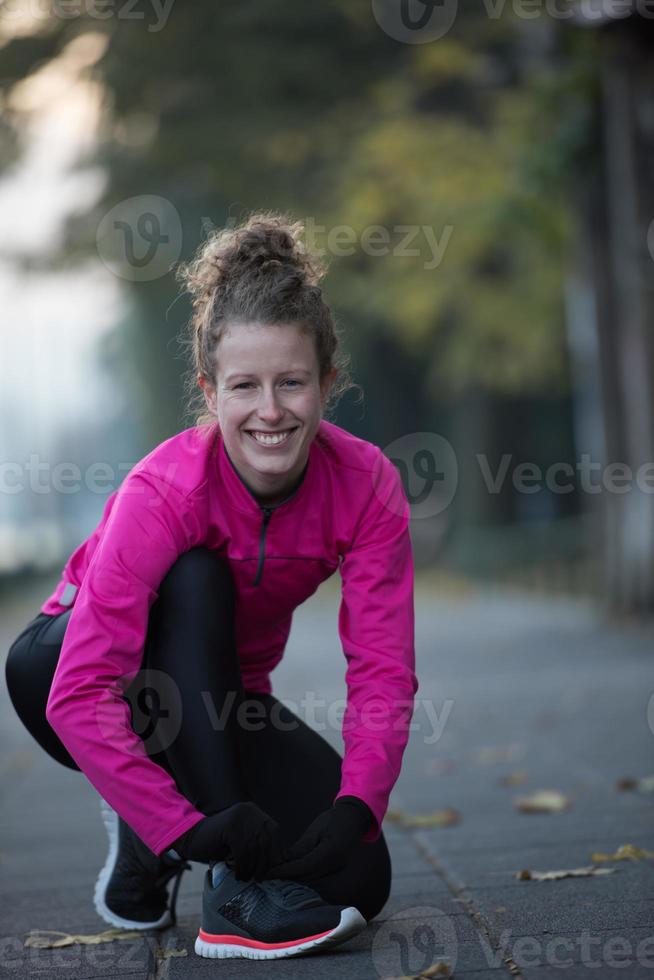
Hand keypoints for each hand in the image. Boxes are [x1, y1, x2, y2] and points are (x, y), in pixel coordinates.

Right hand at [171, 801, 288, 879]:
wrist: (192, 839)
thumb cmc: (218, 845)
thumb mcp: (242, 843)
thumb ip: (257, 845)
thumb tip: (280, 862)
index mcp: (254, 813)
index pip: (274, 832)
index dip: (275, 852)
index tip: (272, 870)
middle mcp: (250, 811)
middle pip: (266, 840)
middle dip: (264, 862)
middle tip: (259, 878)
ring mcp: (240, 816)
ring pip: (254, 847)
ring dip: (252, 867)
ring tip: (246, 878)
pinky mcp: (231, 826)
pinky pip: (243, 851)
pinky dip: (242, 866)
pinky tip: (238, 875)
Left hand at [264, 797, 371, 880]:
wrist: (354, 818)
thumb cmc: (334, 819)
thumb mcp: (315, 829)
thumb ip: (301, 847)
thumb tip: (284, 861)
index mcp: (329, 853)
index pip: (303, 867)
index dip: (285, 871)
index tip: (269, 873)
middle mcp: (333, 865)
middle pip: (306, 877)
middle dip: (286, 877)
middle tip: (267, 875)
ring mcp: (335, 868)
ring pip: (310, 878)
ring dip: (294, 878)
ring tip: (275, 874)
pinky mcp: (334, 868)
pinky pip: (316, 874)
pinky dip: (302, 874)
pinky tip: (290, 871)